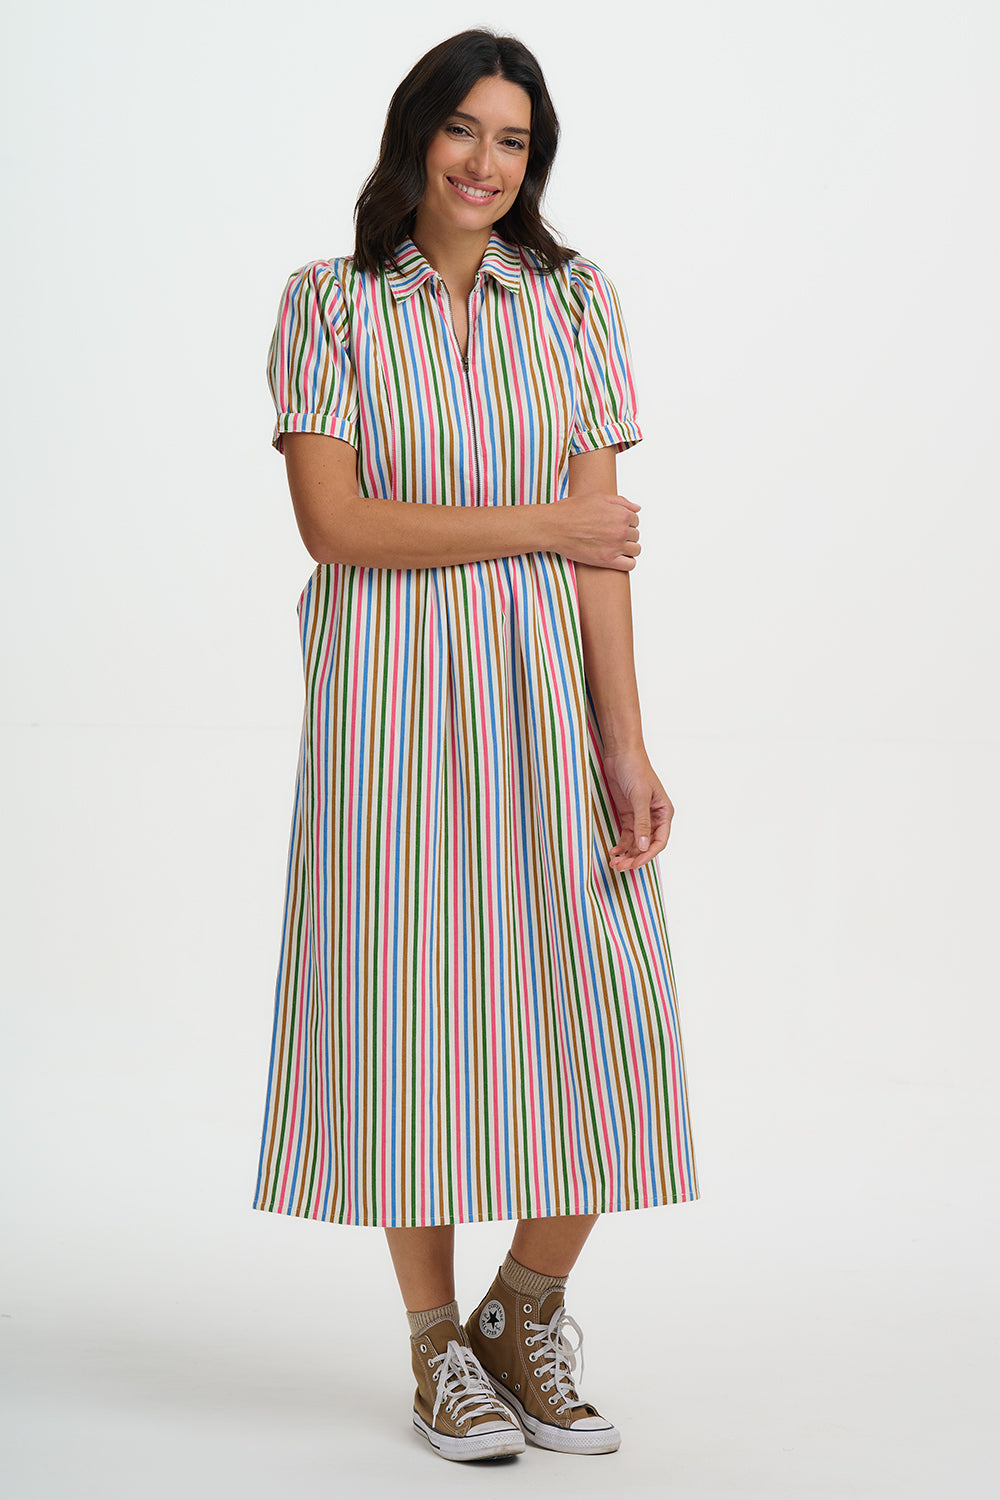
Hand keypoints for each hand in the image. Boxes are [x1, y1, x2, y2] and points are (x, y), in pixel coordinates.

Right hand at [551, 490, 640, 570]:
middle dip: (627, 534)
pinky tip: (618, 558)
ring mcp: (615, 546)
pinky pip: (630, 565)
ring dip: (628, 548)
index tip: (616, 524)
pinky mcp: (607, 561)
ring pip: (635, 550)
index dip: (626, 522)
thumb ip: (621, 502)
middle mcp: (621, 530)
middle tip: (611, 535)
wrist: (554, 527)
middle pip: (636, 535)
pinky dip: (627, 562)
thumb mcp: (598, 497)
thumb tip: (637, 508)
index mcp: (621, 514)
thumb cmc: (571, 511)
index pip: (636, 520)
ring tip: (615, 546)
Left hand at [600, 745, 673, 872]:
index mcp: (664, 813)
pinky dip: (620, 845)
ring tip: (615, 863)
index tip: (635, 863)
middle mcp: (654, 817)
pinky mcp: (627, 814)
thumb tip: (644, 846)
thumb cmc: (635, 769)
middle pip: (647, 845)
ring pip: (636, 843)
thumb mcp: (639, 797)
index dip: (648, 855)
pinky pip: (626, 836)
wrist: (621, 753)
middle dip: (635, 857)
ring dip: (627, 854)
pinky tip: (613, 851)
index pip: (660, 841)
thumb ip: (641, 822)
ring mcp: (640, 817)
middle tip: (621, 867)